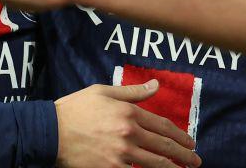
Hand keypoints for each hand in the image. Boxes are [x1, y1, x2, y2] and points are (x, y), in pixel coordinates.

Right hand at [56, 80, 200, 167]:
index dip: (180, 136)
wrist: (49, 132)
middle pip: (164, 147)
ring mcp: (121, 155)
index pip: (163, 126)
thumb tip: (156, 85)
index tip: (191, 142)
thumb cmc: (75, 109)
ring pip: (155, 164)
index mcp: (129, 113)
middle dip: (184, 155)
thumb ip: (133, 92)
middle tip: (196, 161)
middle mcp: (129, 134)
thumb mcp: (104, 92)